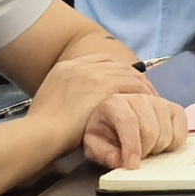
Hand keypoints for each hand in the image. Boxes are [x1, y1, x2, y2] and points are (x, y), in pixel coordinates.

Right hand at [26, 34, 151, 150]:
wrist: (41, 133)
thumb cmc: (43, 129)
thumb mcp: (52, 104)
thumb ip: (68, 97)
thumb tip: (79, 105)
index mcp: (65, 68)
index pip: (99, 62)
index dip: (116, 72)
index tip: (125, 83)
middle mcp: (79, 66)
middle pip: (116, 65)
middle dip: (133, 77)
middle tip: (145, 91)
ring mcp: (92, 74)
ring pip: (128, 73)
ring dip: (143, 86)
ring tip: (152, 99)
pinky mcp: (104, 85)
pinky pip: (133, 85)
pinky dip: (144, 93)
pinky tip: (151, 103)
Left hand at [80, 79, 190, 170]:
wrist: (117, 119)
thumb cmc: (105, 132)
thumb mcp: (94, 144)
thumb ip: (103, 153)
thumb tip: (121, 162)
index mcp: (115, 103)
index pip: (129, 123)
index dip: (132, 146)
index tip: (132, 165)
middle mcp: (139, 98)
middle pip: (150, 130)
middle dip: (145, 150)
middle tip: (137, 158)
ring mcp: (160, 102)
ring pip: (167, 133)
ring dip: (158, 149)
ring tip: (147, 149)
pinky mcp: (175, 109)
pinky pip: (182, 132)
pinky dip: (174, 144)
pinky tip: (162, 145)